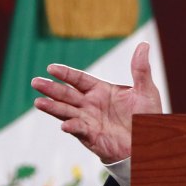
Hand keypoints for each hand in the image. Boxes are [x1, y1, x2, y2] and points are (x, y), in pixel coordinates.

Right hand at [30, 42, 161, 163]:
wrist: (149, 142)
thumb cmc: (146, 116)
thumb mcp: (145, 90)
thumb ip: (141, 69)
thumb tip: (143, 44)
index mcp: (101, 91)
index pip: (79, 79)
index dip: (65, 74)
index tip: (50, 67)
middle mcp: (91, 104)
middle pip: (67, 94)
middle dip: (51, 88)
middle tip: (35, 82)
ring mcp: (89, 120)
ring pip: (67, 111)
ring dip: (53, 107)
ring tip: (39, 102)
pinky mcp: (91, 136)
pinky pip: (79, 130)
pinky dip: (72, 127)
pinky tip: (65, 125)